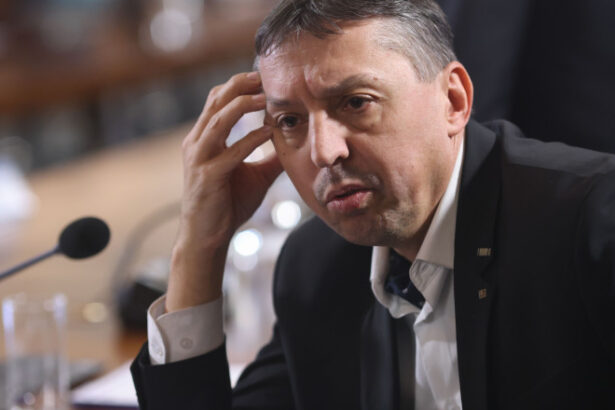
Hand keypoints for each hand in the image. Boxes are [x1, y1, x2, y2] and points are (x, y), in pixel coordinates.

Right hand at [166, 72, 281, 311]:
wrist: (207, 237)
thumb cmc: (228, 205)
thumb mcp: (253, 175)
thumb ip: (269, 157)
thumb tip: (293, 144)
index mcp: (204, 138)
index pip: (218, 100)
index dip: (239, 85)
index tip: (264, 77)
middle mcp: (197, 143)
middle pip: (216, 100)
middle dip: (242, 85)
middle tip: (267, 76)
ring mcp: (199, 158)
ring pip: (219, 119)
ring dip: (244, 104)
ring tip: (267, 96)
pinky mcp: (208, 176)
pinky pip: (231, 151)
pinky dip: (251, 139)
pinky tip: (269, 132)